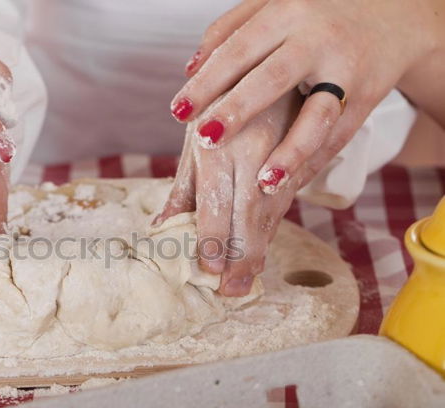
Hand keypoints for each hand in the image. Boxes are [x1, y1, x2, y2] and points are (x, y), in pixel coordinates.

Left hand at [157, 91, 302, 295]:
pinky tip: (264, 248)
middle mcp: (253, 154)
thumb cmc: (218, 103)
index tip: (208, 271)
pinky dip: (273, 229)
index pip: (217, 206)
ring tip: (248, 280)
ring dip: (260, 249)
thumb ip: (183, 188)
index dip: (214, 242)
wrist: (269, 61)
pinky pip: (286, 201)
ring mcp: (281, 155)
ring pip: (272, 212)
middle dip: (240, 258)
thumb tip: (161, 229)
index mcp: (219, 148)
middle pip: (249, 216)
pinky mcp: (300, 156)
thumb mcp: (194, 139)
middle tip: (232, 291)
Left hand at [170, 0, 437, 191]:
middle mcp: (317, 40)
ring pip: (319, 115)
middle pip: (274, 77)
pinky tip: (286, 186)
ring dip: (292, 151)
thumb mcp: (274, 6)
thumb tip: (190, 68)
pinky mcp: (367, 99)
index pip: (239, 48)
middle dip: (238, 109)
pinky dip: (312, 164)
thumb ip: (230, 29)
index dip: (208, 81)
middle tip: (206, 140)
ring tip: (263, 182)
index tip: (178, 111)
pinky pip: (338, 138)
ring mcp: (347, 71)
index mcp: (286, 14)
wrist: (393, 16)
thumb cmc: (317, 14)